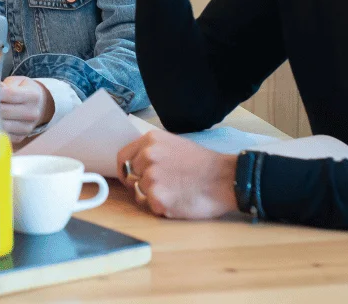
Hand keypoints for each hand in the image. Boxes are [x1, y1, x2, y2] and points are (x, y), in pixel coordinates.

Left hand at [0, 76, 54, 136]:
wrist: (39, 106)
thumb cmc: (24, 91)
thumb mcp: (18, 83)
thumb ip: (4, 85)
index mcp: (33, 96)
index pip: (9, 94)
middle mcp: (32, 113)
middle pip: (3, 110)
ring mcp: (27, 128)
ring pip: (1, 124)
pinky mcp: (20, 137)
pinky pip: (1, 134)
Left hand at [116, 129, 237, 218]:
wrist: (225, 179)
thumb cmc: (203, 164)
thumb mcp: (174, 144)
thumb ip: (152, 151)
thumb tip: (135, 163)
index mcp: (150, 140)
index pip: (122, 157)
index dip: (127, 170)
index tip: (133, 177)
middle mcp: (147, 156)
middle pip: (130, 176)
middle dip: (141, 183)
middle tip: (163, 186)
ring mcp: (151, 178)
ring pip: (138, 192)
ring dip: (152, 196)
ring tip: (174, 191)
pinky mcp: (158, 199)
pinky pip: (150, 206)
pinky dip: (161, 207)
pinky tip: (178, 200)